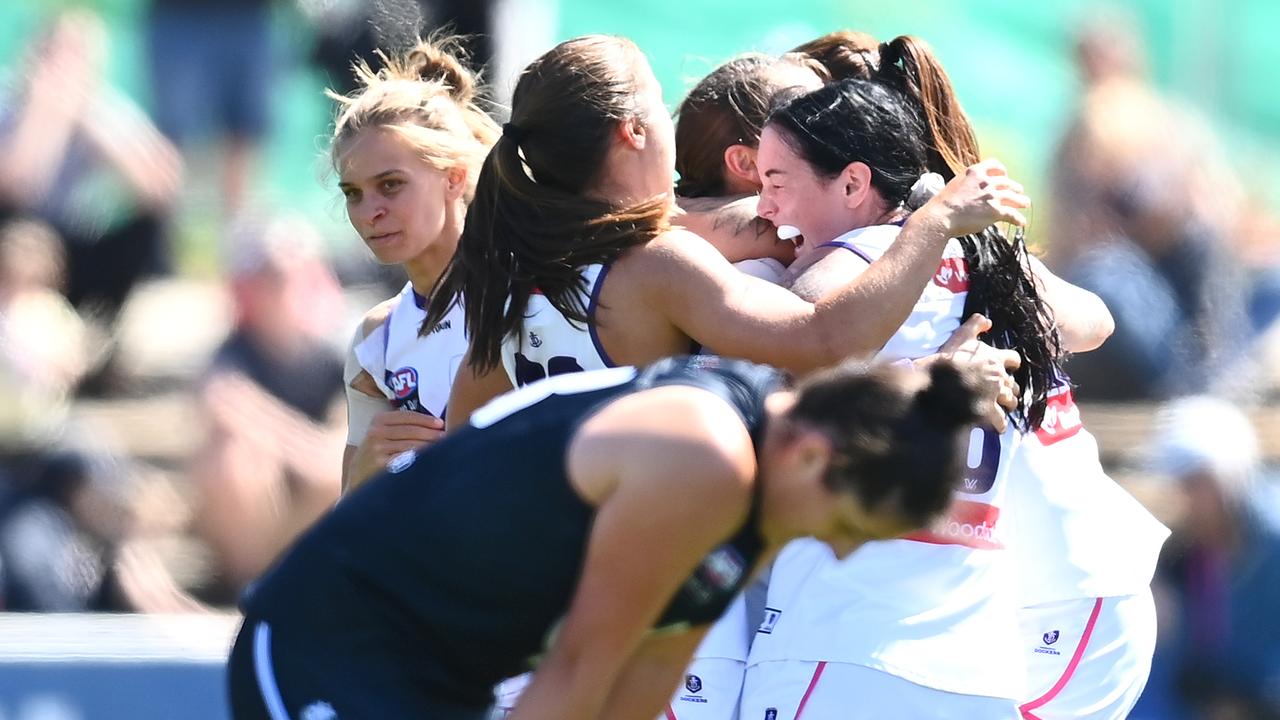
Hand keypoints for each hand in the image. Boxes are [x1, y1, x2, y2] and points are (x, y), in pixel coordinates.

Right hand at [347, 410, 445, 489]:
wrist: (358, 477)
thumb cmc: (377, 454)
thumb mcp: (382, 434)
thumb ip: (402, 427)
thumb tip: (435, 425)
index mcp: (378, 420)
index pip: (407, 416)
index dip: (426, 419)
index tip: (441, 423)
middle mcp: (376, 432)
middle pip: (412, 430)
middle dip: (432, 434)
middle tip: (448, 437)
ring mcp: (378, 448)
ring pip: (412, 445)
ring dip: (431, 447)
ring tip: (444, 448)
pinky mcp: (381, 464)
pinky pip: (407, 459)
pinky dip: (421, 458)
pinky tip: (431, 460)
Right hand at [918, 159, 1029, 237]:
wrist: (941, 216)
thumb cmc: (943, 204)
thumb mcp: (955, 184)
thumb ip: (968, 183)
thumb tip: (971, 189)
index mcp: (975, 172)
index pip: (995, 165)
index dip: (1002, 171)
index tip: (1004, 176)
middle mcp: (987, 182)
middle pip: (1007, 182)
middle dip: (1014, 187)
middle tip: (1018, 192)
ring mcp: (992, 196)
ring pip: (1014, 196)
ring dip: (1021, 201)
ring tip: (1025, 204)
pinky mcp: (995, 211)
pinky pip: (1012, 214)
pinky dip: (1018, 218)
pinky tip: (1021, 222)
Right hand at [933, 314, 1020, 430]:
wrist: (938, 382)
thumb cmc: (948, 358)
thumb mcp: (960, 336)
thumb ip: (975, 326)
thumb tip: (988, 320)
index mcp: (995, 358)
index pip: (1014, 359)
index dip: (1012, 363)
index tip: (1009, 367)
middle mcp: (999, 377)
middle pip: (1014, 384)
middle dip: (1010, 389)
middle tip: (1003, 392)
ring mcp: (995, 395)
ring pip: (1011, 402)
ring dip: (1007, 405)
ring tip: (1002, 408)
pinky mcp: (987, 411)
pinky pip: (1000, 420)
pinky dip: (1000, 424)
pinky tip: (997, 427)